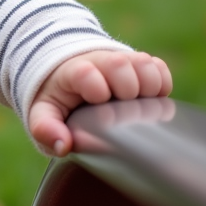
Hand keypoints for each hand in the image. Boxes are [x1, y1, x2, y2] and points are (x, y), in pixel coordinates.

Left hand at [29, 50, 172, 156]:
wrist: (73, 75)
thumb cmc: (60, 99)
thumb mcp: (44, 112)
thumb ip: (45, 128)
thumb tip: (63, 145)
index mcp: (73, 72)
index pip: (87, 73)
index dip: (97, 89)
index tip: (98, 103)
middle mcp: (100, 60)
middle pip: (120, 64)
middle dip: (125, 89)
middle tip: (121, 109)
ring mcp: (123, 60)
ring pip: (144, 64)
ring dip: (147, 88)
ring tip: (136, 106)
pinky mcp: (142, 63)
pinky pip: (160, 68)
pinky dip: (162, 85)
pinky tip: (149, 100)